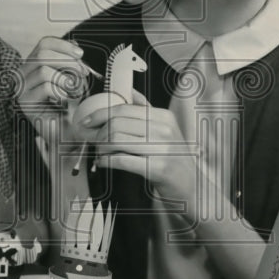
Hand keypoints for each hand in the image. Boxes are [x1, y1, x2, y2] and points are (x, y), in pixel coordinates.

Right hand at [17, 36, 91, 134]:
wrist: (69, 132)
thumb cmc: (71, 106)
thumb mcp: (74, 78)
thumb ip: (71, 61)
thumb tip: (74, 43)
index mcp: (34, 65)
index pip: (43, 44)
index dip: (63, 45)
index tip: (81, 54)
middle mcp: (23, 75)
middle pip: (42, 54)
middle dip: (68, 62)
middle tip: (83, 74)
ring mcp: (21, 89)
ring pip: (43, 70)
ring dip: (66, 80)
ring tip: (75, 92)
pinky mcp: (25, 102)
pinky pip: (45, 87)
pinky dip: (61, 93)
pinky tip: (66, 102)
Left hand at [78, 91, 198, 208]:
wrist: (191, 186)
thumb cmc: (174, 158)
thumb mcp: (166, 129)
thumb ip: (147, 110)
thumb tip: (130, 92)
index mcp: (163, 117)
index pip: (123, 109)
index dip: (100, 114)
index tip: (87, 122)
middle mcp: (163, 130)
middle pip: (116, 124)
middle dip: (99, 133)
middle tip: (94, 141)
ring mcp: (162, 149)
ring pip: (116, 141)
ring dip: (101, 148)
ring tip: (100, 153)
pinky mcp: (157, 168)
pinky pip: (122, 160)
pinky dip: (106, 161)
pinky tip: (103, 163)